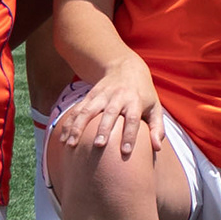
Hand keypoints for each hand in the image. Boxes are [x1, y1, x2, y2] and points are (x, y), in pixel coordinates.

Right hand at [45, 58, 159, 161]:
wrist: (126, 67)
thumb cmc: (143, 94)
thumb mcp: (155, 107)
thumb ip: (157, 128)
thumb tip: (157, 148)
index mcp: (135, 101)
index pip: (133, 118)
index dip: (129, 134)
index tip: (125, 151)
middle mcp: (118, 97)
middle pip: (110, 114)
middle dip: (103, 129)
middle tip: (98, 145)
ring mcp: (102, 96)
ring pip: (88, 111)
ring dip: (79, 127)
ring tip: (71, 144)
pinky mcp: (90, 96)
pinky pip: (77, 110)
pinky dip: (69, 123)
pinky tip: (62, 138)